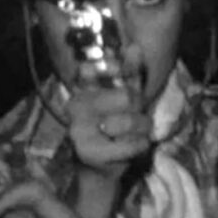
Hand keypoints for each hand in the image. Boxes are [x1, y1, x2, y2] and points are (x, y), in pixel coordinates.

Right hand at [67, 45, 152, 183]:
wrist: (98, 169)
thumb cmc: (113, 128)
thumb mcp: (122, 99)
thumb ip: (129, 75)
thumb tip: (136, 47)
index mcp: (80, 90)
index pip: (90, 68)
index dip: (114, 67)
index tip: (125, 74)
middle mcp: (75, 107)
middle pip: (126, 96)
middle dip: (140, 107)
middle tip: (139, 115)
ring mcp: (79, 130)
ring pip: (130, 121)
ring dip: (142, 129)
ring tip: (137, 133)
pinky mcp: (89, 152)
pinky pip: (131, 144)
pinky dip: (140, 146)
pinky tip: (133, 147)